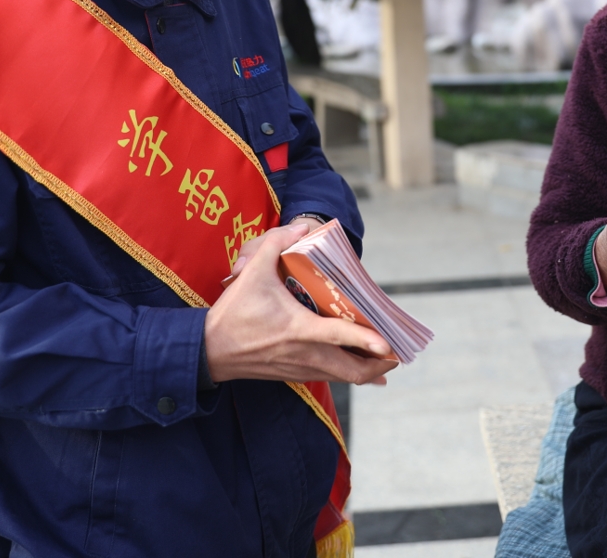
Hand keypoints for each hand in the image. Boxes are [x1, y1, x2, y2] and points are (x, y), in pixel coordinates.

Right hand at [205, 221, 399, 385]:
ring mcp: (300, 368)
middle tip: (398, 353)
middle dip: (380, 365)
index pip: (340, 336)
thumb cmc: (233, 312)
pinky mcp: (294, 374)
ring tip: (387, 360)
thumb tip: (298, 227)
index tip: (389, 345)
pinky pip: (330, 378)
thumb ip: (276, 243)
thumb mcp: (252, 272)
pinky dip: (349, 374)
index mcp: (299, 329)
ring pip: (344, 379)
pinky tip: (363, 370)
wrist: (208, 351)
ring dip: (368, 371)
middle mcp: (305, 354)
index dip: (367, 341)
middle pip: (352, 371)